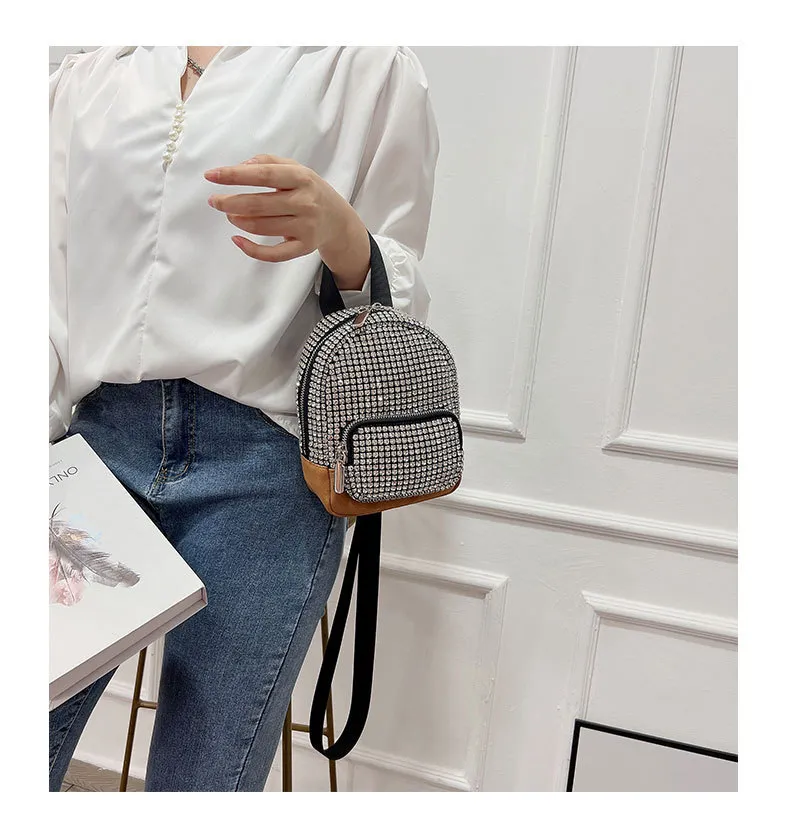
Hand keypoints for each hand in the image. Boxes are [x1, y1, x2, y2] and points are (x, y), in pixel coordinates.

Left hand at [204, 155, 370, 289]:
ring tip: (230, 215)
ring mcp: (305, 227)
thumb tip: (240, 167)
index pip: (263, 174)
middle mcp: (305, 202)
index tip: (211, 176)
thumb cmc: (308, 190)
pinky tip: (237, 240)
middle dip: (230, 202)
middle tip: (215, 201)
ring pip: (261, 227)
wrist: (337, 219)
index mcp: (301, 178)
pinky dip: (251, 249)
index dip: (234, 175)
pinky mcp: (303, 247)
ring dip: (238, 221)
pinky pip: (273, 254)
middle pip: (258, 204)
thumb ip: (267, 161)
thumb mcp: (294, 168)